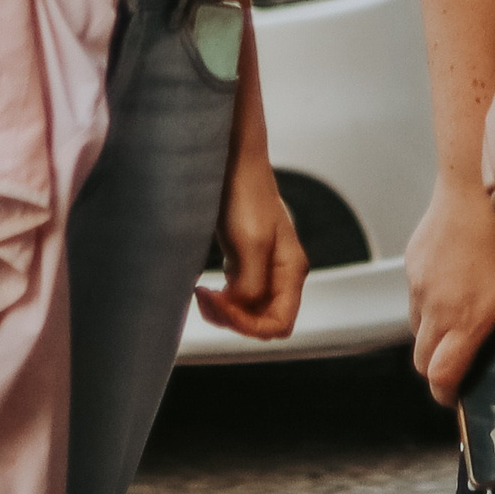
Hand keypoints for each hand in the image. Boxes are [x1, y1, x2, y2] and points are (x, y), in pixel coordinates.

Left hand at [193, 153, 308, 340]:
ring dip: (224, 312)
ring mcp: (265, 269)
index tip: (222, 306)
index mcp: (292, 270)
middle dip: (234, 320)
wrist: (233, 167)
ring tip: (202, 294)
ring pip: (248, 313)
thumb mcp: (251, 243)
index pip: (280, 324)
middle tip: (206, 299)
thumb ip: (251, 283)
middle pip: (264, 322)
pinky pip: (237, 298)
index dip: (249, 326)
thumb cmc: (246, 197)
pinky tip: (205, 288)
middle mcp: (283, 274)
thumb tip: (242, 308)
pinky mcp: (246, 263)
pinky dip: (220, 302)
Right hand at [407, 180, 494, 406]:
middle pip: (421, 360)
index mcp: (464, 320)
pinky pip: (415, 295)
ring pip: (416, 327)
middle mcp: (434, 308)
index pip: (439, 376)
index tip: (457, 398)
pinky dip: (429, 302)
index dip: (447, 395)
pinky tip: (456, 285)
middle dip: (437, 370)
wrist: (477, 184)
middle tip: (459, 366)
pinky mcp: (412, 263)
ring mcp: (419, 285)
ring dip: (433, 335)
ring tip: (461, 323)